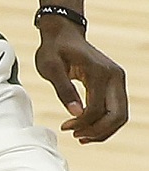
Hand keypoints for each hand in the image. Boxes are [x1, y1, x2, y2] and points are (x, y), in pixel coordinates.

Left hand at [35, 18, 127, 142]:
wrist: (63, 34)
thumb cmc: (54, 49)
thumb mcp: (50, 67)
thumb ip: (63, 89)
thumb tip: (75, 113)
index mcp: (99, 72)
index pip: (96, 108)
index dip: (82, 123)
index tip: (64, 127)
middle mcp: (115, 76)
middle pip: (117, 116)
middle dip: (97, 131)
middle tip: (75, 136)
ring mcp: (118, 80)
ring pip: (120, 115)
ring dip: (103, 130)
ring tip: (81, 136)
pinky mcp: (116, 84)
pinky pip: (116, 109)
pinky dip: (105, 122)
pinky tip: (88, 128)